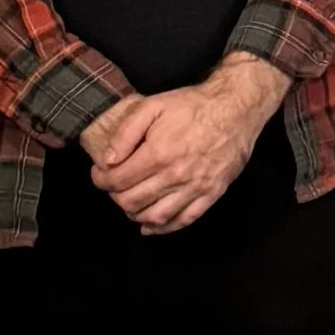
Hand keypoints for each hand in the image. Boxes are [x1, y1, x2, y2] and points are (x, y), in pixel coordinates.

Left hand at [86, 56, 286, 234]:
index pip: (117, 180)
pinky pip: (184, 220)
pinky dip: (164, 228)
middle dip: (115, 196)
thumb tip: (108, 160)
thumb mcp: (151, 106)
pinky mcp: (212, 194)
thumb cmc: (192, 106)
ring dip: (135, 214)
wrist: (234, 109)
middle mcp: (176, 176)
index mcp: (157, 154)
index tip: (99, 175)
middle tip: (114, 186)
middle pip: (132, 201)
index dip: (101, 180)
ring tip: (129, 203)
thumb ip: (125, 133)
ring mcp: (196, 188)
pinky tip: (150, 226)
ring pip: (156, 216)